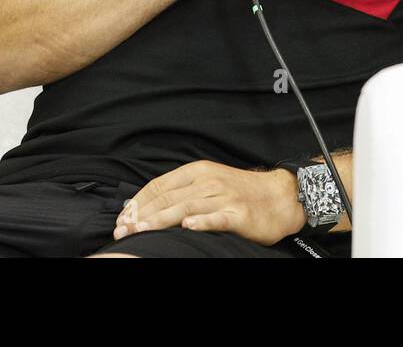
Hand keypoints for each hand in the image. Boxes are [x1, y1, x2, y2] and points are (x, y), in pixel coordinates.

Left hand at [113, 160, 305, 245]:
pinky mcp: (239, 214)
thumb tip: (150, 205)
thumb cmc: (242, 191)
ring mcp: (223, 198)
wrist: (281, 195)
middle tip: (122, 230)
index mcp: (197, 171)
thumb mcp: (210, 182)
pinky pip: (217, 218)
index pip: (160, 185)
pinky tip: (187, 227)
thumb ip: (183, 191)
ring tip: (141, 230)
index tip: (122, 217)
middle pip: (168, 198)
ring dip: (160, 220)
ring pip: (186, 208)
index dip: (138, 202)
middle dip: (141, 215)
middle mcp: (208, 182)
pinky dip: (201, 222)